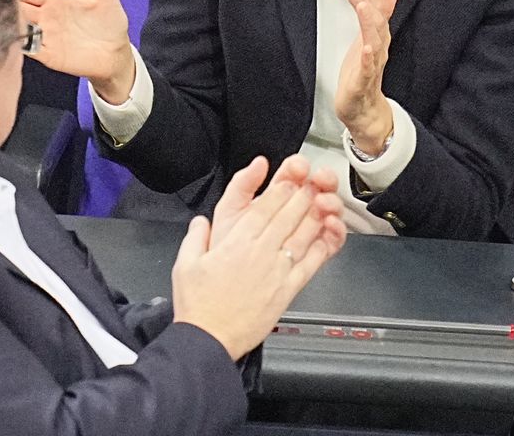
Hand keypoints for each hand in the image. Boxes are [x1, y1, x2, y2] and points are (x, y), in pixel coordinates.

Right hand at [15, 0, 134, 99]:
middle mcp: (44, 15)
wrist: (117, 53)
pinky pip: (27, 48)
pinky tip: (12, 38)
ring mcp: (44, 35)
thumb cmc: (110, 20)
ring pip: (17, 26)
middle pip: (16, 7)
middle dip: (3, 4)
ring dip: (7, 23)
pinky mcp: (47, 54)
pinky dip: (17, 44)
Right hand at [171, 154, 346, 359]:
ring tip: (324, 200)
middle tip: (313, 181)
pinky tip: (329, 236)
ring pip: (304, 234)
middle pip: (288, 215)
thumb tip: (201, 222)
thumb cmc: (199, 304)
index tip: (290, 176)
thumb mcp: (184, 263)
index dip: (280, 188)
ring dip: (316, 215)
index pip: (264, 206)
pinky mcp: (288, 289)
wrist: (211, 338)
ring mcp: (278, 270)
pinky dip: (323, 247)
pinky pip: (312, 263)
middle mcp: (261, 252)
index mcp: (236, 241)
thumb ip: (195, 237)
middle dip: (303, 195)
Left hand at [335, 0, 399, 155]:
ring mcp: (371, 67)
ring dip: (370, 24)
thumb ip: (376, 16)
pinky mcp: (362, 85)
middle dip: (368, 1)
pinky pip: (368, 71)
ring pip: (374, 43)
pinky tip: (367, 48)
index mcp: (376, 40)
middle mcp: (377, 51)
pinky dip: (368, 59)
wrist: (365, 112)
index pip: (376, 13)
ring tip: (364, 7)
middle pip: (376, 23)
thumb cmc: (364, 74)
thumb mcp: (367, 40)